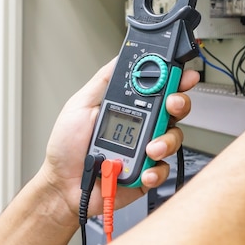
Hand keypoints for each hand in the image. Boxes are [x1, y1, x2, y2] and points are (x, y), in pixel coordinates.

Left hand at [38, 58, 199, 225]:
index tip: (181, 74)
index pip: (159, 88)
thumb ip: (103, 81)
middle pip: (175, 109)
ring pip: (175, 138)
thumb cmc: (67, 148)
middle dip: (179, 103)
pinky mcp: (148, 172)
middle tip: (172, 105)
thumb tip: (121, 58)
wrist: (63, 185)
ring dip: (166, 141)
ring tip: (150, 148)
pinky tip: (144, 170)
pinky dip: (156, 170)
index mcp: (130, 107)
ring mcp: (148, 149)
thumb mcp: (80, 105)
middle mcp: (143, 126)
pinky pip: (165, 168)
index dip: (175, 78)